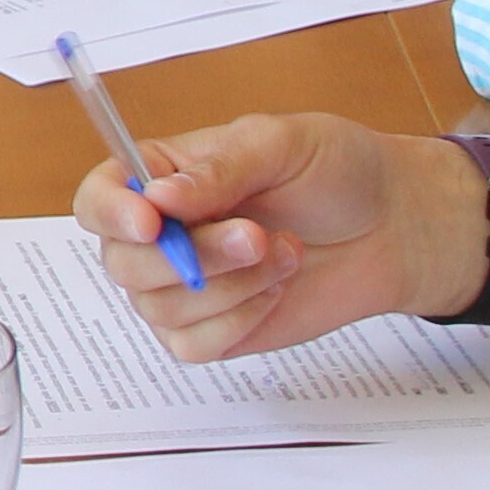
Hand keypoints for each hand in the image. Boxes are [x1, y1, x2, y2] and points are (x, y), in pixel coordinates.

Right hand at [72, 116, 485, 357]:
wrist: (392, 227)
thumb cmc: (336, 171)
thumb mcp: (280, 144)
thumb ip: (218, 170)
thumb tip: (158, 198)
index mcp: (161, 176)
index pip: (98, 199)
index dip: (111, 213)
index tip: (152, 222)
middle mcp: (160, 234)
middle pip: (124, 263)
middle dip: (195, 255)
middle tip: (257, 235)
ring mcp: (182, 287)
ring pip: (161, 308)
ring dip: (231, 285)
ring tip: (285, 252)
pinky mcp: (212, 330)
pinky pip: (192, 345)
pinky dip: (239, 320)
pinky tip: (276, 289)